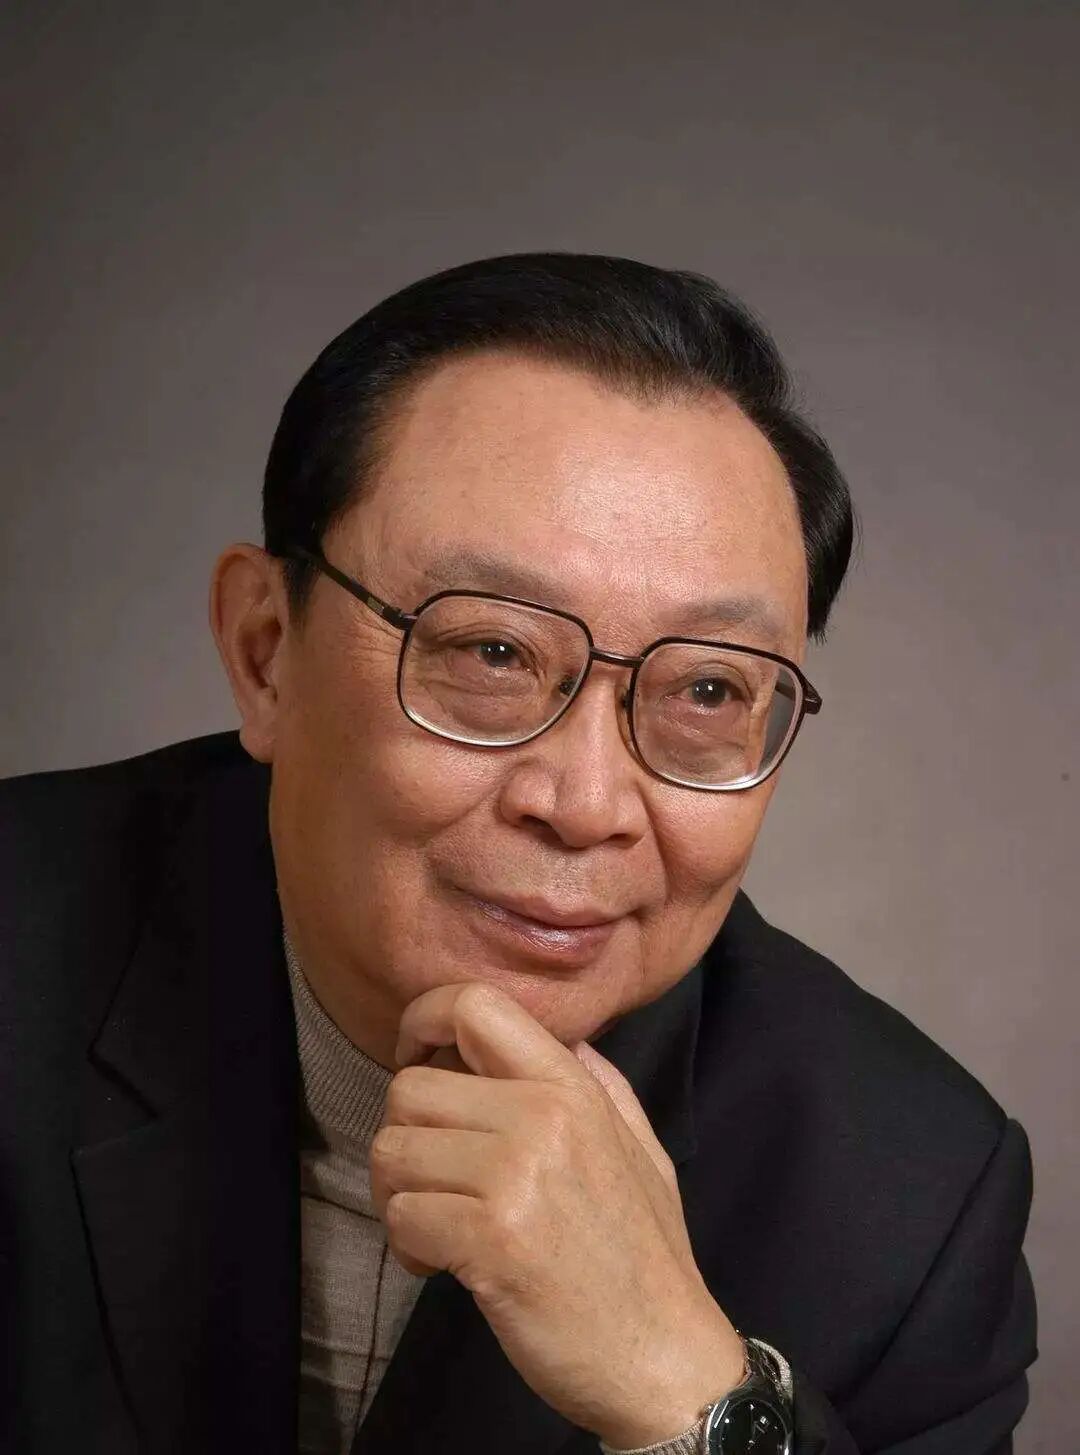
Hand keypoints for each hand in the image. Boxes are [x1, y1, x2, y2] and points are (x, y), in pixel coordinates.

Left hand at [369, 982, 746, 1447]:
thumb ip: (593, 1081)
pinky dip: (408, 1247)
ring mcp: (515, 1175)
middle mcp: (541, 1115)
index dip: (422, 1021)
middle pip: (409, 1087)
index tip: (416, 1058)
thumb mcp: (637, 1144)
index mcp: (572, 1086)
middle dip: (406, 1137)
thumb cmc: (645, 1253)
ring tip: (438, 1226)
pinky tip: (442, 1266)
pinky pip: (400, 1216)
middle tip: (433, 1179)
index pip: (473, 1003)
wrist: (665, 1357)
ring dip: (399, 1195)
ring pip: (391, 1151)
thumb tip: (556, 1036)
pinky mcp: (488, 1239)